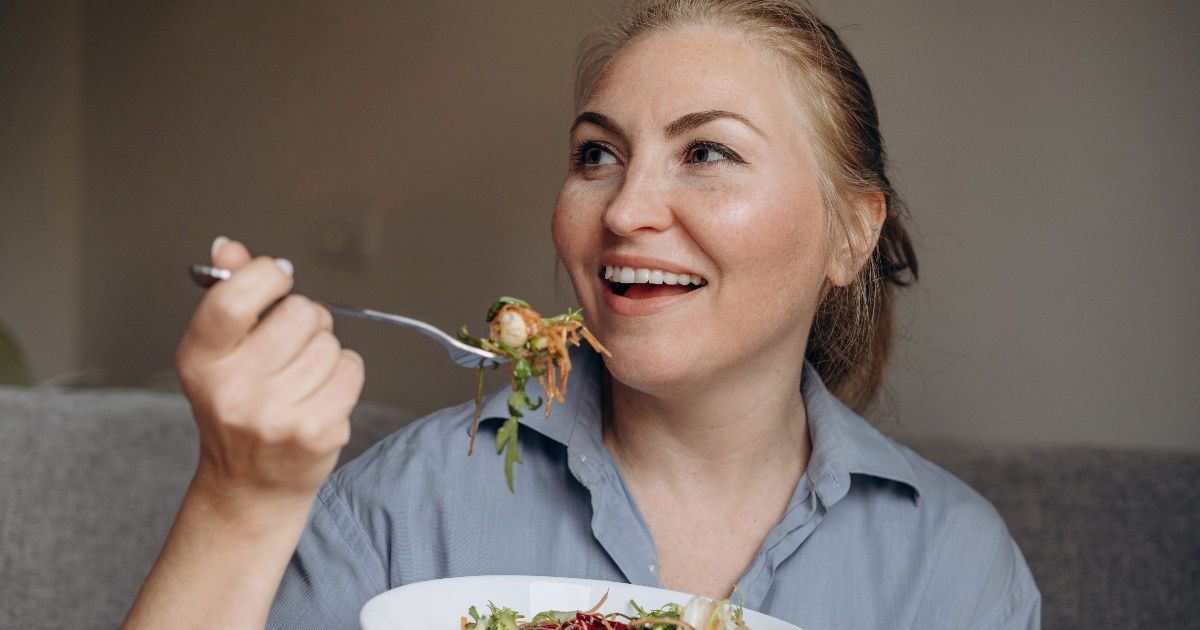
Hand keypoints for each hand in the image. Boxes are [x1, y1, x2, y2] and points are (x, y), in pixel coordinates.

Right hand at [176, 238, 364, 511]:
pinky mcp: (315, 431)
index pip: (235, 297)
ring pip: (331, 344)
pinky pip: (352, 371)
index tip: (277, 280)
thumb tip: (230, 247)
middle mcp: (233, 390)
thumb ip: (227, 295)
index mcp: (201, 361)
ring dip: (325, 353)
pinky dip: (344, 376)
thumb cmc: (237, 411)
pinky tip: (320, 395)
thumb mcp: (218, 354)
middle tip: (290, 347)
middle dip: (306, 320)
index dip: (266, 276)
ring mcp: (275, 415)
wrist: (249, 485)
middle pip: (300, 313)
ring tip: (301, 379)